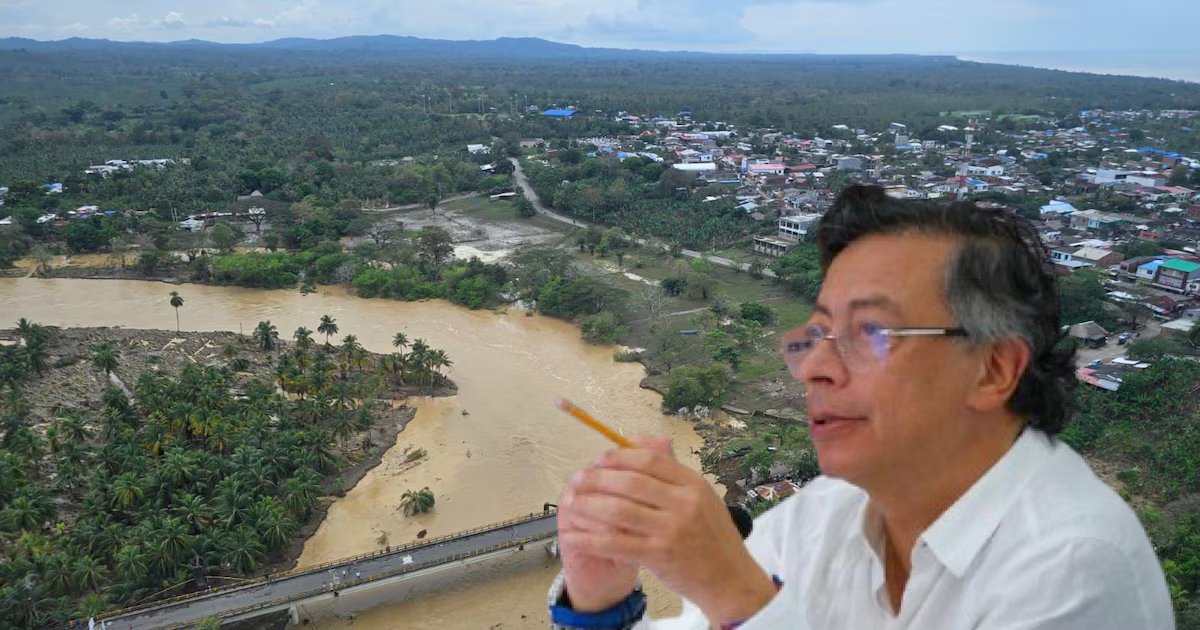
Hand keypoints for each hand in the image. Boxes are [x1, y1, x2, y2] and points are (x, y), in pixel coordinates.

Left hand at [560, 436, 777, 623]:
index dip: (618, 457)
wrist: (730, 579)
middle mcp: (683, 503)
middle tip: (576, 480)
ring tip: (571, 504)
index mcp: (693, 484)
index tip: (598, 460)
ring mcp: (671, 530)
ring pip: (618, 510)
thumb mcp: (703, 499)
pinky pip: (615, 542)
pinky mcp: (658, 555)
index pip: (649, 460)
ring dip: (588, 506)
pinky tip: (574, 536)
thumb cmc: (713, 538)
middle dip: (596, 479)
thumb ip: (672, 477)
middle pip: (629, 482)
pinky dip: (589, 538)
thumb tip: (636, 446)